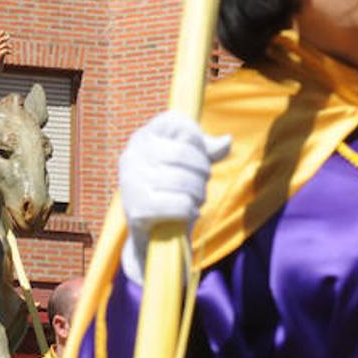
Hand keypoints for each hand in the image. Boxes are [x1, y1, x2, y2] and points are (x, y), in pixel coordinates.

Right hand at [0, 31, 11, 85]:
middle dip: (2, 37)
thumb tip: (5, 51)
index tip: (4, 32)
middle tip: (8, 36)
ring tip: (11, 47)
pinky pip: (2, 52)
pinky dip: (7, 50)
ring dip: (6, 45)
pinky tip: (11, 53)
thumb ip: (0, 54)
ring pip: (0, 46)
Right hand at [119, 110, 230, 280]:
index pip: (178, 123)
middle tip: (202, 183)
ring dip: (199, 194)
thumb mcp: (188, 164)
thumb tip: (226, 142)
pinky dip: (190, 212)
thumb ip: (206, 150)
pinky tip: (185, 213)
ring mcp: (131, 182)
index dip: (198, 142)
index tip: (198, 157)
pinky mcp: (138, 210)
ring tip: (195, 199)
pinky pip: (181, 205)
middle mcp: (131, 155)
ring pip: (185, 181)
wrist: (149, 234)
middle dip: (203, 171)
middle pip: (184, 153)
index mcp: (142, 137)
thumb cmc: (170, 190)